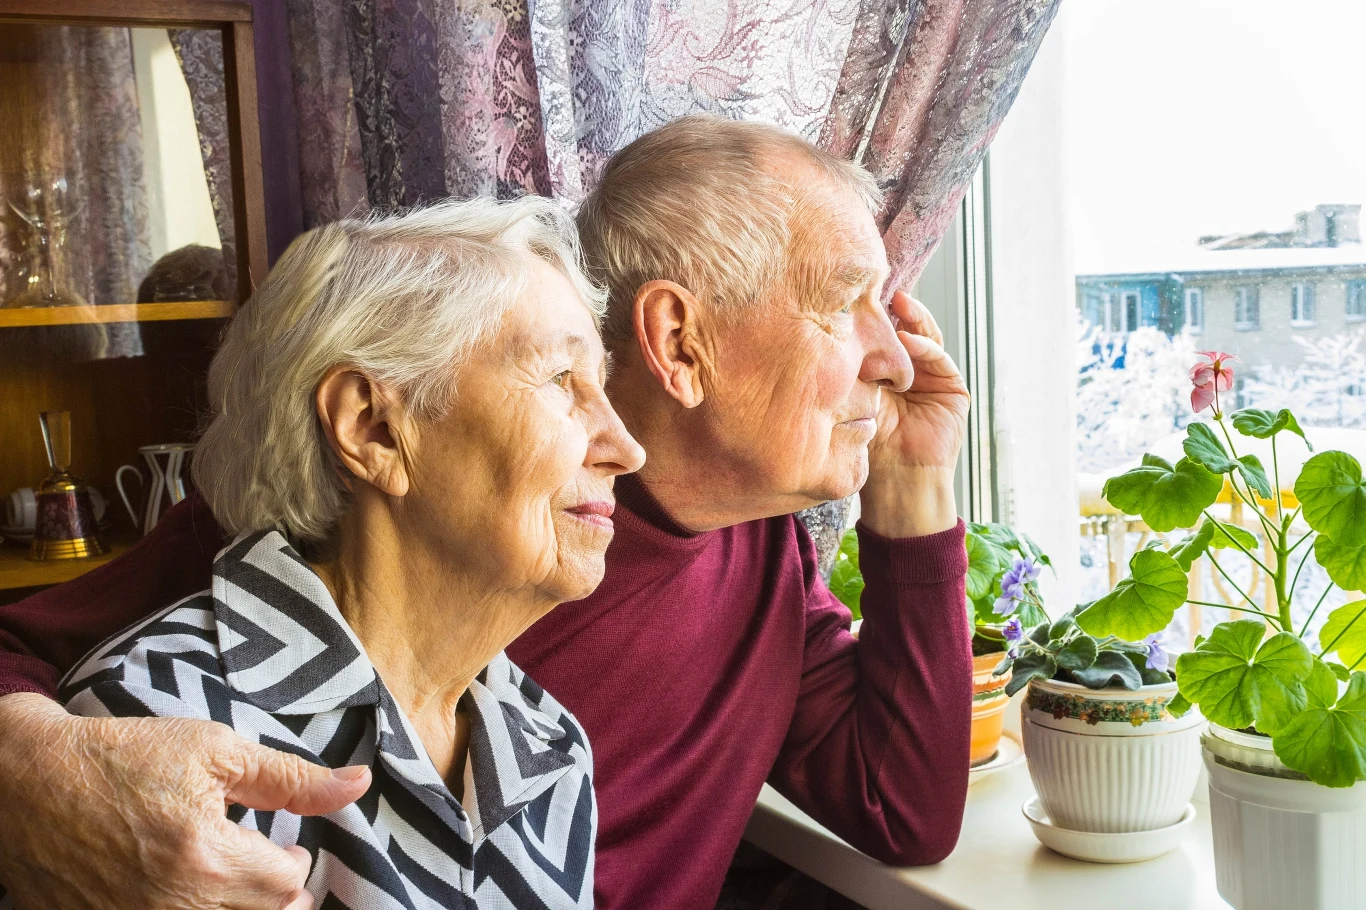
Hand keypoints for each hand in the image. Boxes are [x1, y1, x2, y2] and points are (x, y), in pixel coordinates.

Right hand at [0, 693, 370, 909]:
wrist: (33, 780)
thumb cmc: (126, 756)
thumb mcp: (216, 750)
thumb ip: (291, 777)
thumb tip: (357, 784)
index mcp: (204, 855)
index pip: (286, 881)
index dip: (294, 859)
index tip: (285, 844)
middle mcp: (172, 904)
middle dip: (275, 893)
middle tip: (268, 866)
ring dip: (239, 907)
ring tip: (232, 879)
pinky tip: (194, 892)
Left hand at [861, 291, 969, 537]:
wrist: (896, 481)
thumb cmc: (869, 444)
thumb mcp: (857, 397)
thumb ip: (857, 365)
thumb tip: (842, 326)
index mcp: (886, 374)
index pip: (882, 336)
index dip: (875, 315)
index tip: (859, 293)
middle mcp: (911, 373)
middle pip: (905, 331)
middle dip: (896, 310)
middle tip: (882, 288)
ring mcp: (933, 380)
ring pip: (925, 339)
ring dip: (912, 320)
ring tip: (897, 304)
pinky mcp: (953, 390)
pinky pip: (940, 360)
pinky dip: (925, 348)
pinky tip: (908, 340)